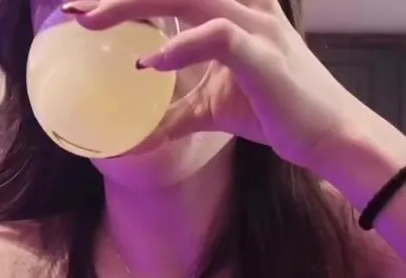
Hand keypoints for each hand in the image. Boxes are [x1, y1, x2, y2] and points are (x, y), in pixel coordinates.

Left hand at [68, 0, 368, 166]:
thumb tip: (136, 137)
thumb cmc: (280, 115)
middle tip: (75, 9)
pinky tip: (151, 65)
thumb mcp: (213, 111)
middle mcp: (244, 10)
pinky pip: (216, 37)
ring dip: (136, 5)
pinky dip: (180, 47)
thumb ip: (176, 114)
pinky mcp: (262, 54)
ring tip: (94, 22)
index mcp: (232, 14)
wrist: (330, 137)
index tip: (87, 7)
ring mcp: (255, 27)